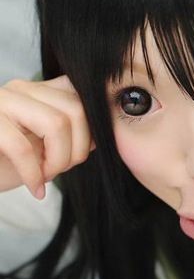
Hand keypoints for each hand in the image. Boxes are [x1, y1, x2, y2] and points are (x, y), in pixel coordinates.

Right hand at [0, 75, 94, 198]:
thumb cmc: (4, 164)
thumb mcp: (44, 149)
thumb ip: (70, 135)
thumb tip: (99, 135)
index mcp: (38, 90)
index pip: (82, 95)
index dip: (92, 128)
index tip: (80, 154)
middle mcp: (20, 88)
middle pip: (76, 109)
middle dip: (78, 148)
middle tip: (61, 170)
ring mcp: (0, 102)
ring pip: (56, 123)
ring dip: (58, 160)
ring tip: (46, 177)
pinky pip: (21, 147)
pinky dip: (34, 174)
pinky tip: (35, 189)